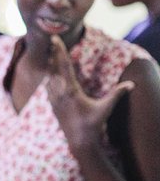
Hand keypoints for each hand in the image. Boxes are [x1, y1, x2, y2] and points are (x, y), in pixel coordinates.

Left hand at [46, 35, 133, 152]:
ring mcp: (54, 99)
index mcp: (70, 91)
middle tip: (51, 39)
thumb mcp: (105, 108)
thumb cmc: (93, 124)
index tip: (55, 40)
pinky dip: (48, 76)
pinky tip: (48, 71)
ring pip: (49, 76)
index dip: (59, 52)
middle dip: (53, 53)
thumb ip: (117, 94)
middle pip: (53, 68)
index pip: (63, 66)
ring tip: (51, 51)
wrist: (79, 141)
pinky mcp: (53, 104)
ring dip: (50, 63)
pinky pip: (48, 86)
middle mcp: (59, 93)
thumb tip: (131, 84)